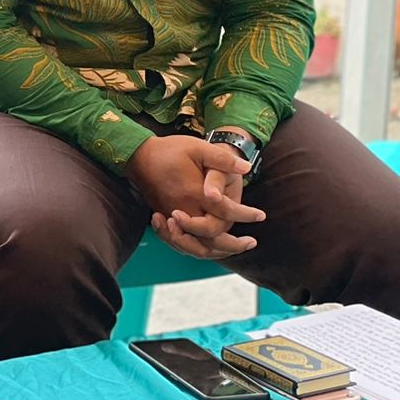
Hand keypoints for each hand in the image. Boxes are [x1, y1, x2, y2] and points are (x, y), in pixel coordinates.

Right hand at [128, 134, 262, 259]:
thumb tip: (246, 167)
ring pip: (196, 246)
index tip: (260, 215)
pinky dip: (199, 248)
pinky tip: (213, 246)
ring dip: (217, 251)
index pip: (224, 212)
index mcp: (194, 193)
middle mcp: (183, 210)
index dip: (244, 215)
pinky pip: (184, 242)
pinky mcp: (166, 218)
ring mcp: (172, 216)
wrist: (138, 155)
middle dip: (233, 245)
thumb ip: (222, 158)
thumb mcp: (197, 147)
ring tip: (236, 248)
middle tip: (251, 242)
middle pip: (210, 238)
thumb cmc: (169, 150)